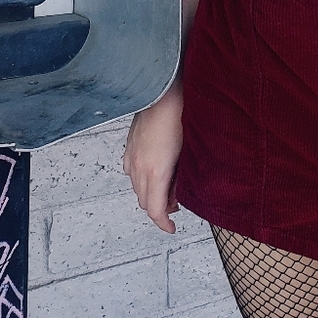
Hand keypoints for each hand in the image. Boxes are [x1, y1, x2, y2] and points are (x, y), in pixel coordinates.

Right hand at [122, 84, 183, 232]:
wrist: (163, 90)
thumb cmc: (180, 115)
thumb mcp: (188, 151)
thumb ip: (183, 175)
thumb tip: (184, 188)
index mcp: (156, 171)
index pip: (154, 210)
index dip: (163, 223)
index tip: (172, 227)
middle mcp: (139, 167)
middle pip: (144, 201)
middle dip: (159, 207)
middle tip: (177, 203)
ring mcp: (132, 156)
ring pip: (137, 187)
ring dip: (151, 192)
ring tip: (169, 184)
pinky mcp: (129, 145)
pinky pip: (132, 170)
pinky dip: (142, 177)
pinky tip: (155, 168)